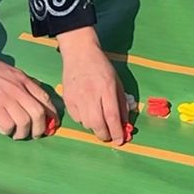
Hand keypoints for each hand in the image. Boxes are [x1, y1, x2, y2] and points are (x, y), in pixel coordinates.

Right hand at [0, 54, 55, 138]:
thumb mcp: (12, 72)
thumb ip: (24, 84)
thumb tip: (34, 100)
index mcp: (24, 80)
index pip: (45, 98)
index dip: (52, 113)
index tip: (52, 122)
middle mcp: (19, 91)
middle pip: (38, 113)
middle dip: (40, 128)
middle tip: (36, 134)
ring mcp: (7, 100)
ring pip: (25, 122)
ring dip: (23, 133)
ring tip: (16, 134)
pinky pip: (8, 126)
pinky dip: (7, 131)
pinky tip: (2, 128)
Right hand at [58, 29, 127, 144]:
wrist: (80, 53)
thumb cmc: (101, 66)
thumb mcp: (117, 81)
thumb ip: (122, 102)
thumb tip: (125, 122)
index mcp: (106, 88)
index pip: (112, 116)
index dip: (117, 132)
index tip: (121, 140)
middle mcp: (91, 94)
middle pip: (97, 124)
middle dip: (105, 135)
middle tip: (110, 136)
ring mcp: (77, 97)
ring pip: (87, 124)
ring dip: (95, 128)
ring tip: (100, 122)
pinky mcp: (67, 100)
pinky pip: (77, 119)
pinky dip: (84, 121)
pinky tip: (88, 113)